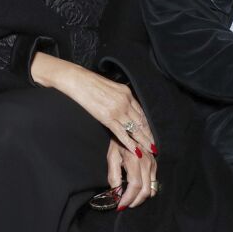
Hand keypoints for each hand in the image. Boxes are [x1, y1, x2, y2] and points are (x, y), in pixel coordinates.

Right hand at [31, 53, 156, 157]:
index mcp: (127, 93)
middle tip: (154, 145)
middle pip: (141, 122)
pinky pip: (122, 133)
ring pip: (134, 129)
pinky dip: (130, 143)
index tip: (151, 132)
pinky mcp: (108, 118)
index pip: (141, 112)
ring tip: (149, 150)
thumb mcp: (111, 86)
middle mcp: (125, 101)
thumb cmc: (91, 83)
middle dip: (148, 134)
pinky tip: (135, 150)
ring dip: (143, 141)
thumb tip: (124, 103)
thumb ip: (119, 96)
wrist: (78, 81)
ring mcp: (117, 110)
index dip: (147, 124)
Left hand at [105, 137, 156, 209]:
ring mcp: (153, 164)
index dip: (128, 199)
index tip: (119, 206)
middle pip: (145, 191)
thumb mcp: (112, 158)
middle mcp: (147, 163)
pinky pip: (154, 183)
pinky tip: (136, 191)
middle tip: (124, 205)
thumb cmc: (118, 143)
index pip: (135, 186)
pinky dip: (146, 191)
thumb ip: (114, 177)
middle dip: (135, 202)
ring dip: (141, 198)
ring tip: (130, 199)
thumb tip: (116, 194)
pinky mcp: (155, 165)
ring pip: (151, 189)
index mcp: (135, 160)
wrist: (129, 129)